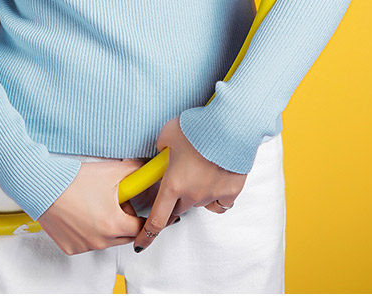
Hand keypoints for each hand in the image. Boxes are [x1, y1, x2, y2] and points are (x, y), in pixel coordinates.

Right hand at [37, 158, 149, 255]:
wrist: (44, 187)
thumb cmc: (74, 180)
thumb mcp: (110, 171)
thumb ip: (133, 171)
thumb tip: (144, 169)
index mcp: (113, 224)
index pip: (140, 228)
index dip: (139, 216)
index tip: (135, 208)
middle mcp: (100, 241)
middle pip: (124, 237)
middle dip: (124, 222)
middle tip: (115, 204)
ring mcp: (84, 246)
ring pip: (106, 241)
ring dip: (106, 227)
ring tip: (96, 205)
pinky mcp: (70, 248)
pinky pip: (87, 243)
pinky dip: (88, 231)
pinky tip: (81, 214)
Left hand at [132, 116, 247, 252]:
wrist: (229, 125)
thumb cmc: (197, 127)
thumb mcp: (168, 133)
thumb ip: (161, 148)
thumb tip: (163, 153)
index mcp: (173, 184)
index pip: (156, 219)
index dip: (146, 235)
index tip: (140, 244)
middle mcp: (192, 194)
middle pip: (178, 210)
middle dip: (173, 202)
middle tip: (176, 184)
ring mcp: (212, 195)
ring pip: (199, 203)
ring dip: (195, 193)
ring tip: (199, 170)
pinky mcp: (231, 191)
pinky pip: (220, 201)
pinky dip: (216, 194)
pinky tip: (216, 178)